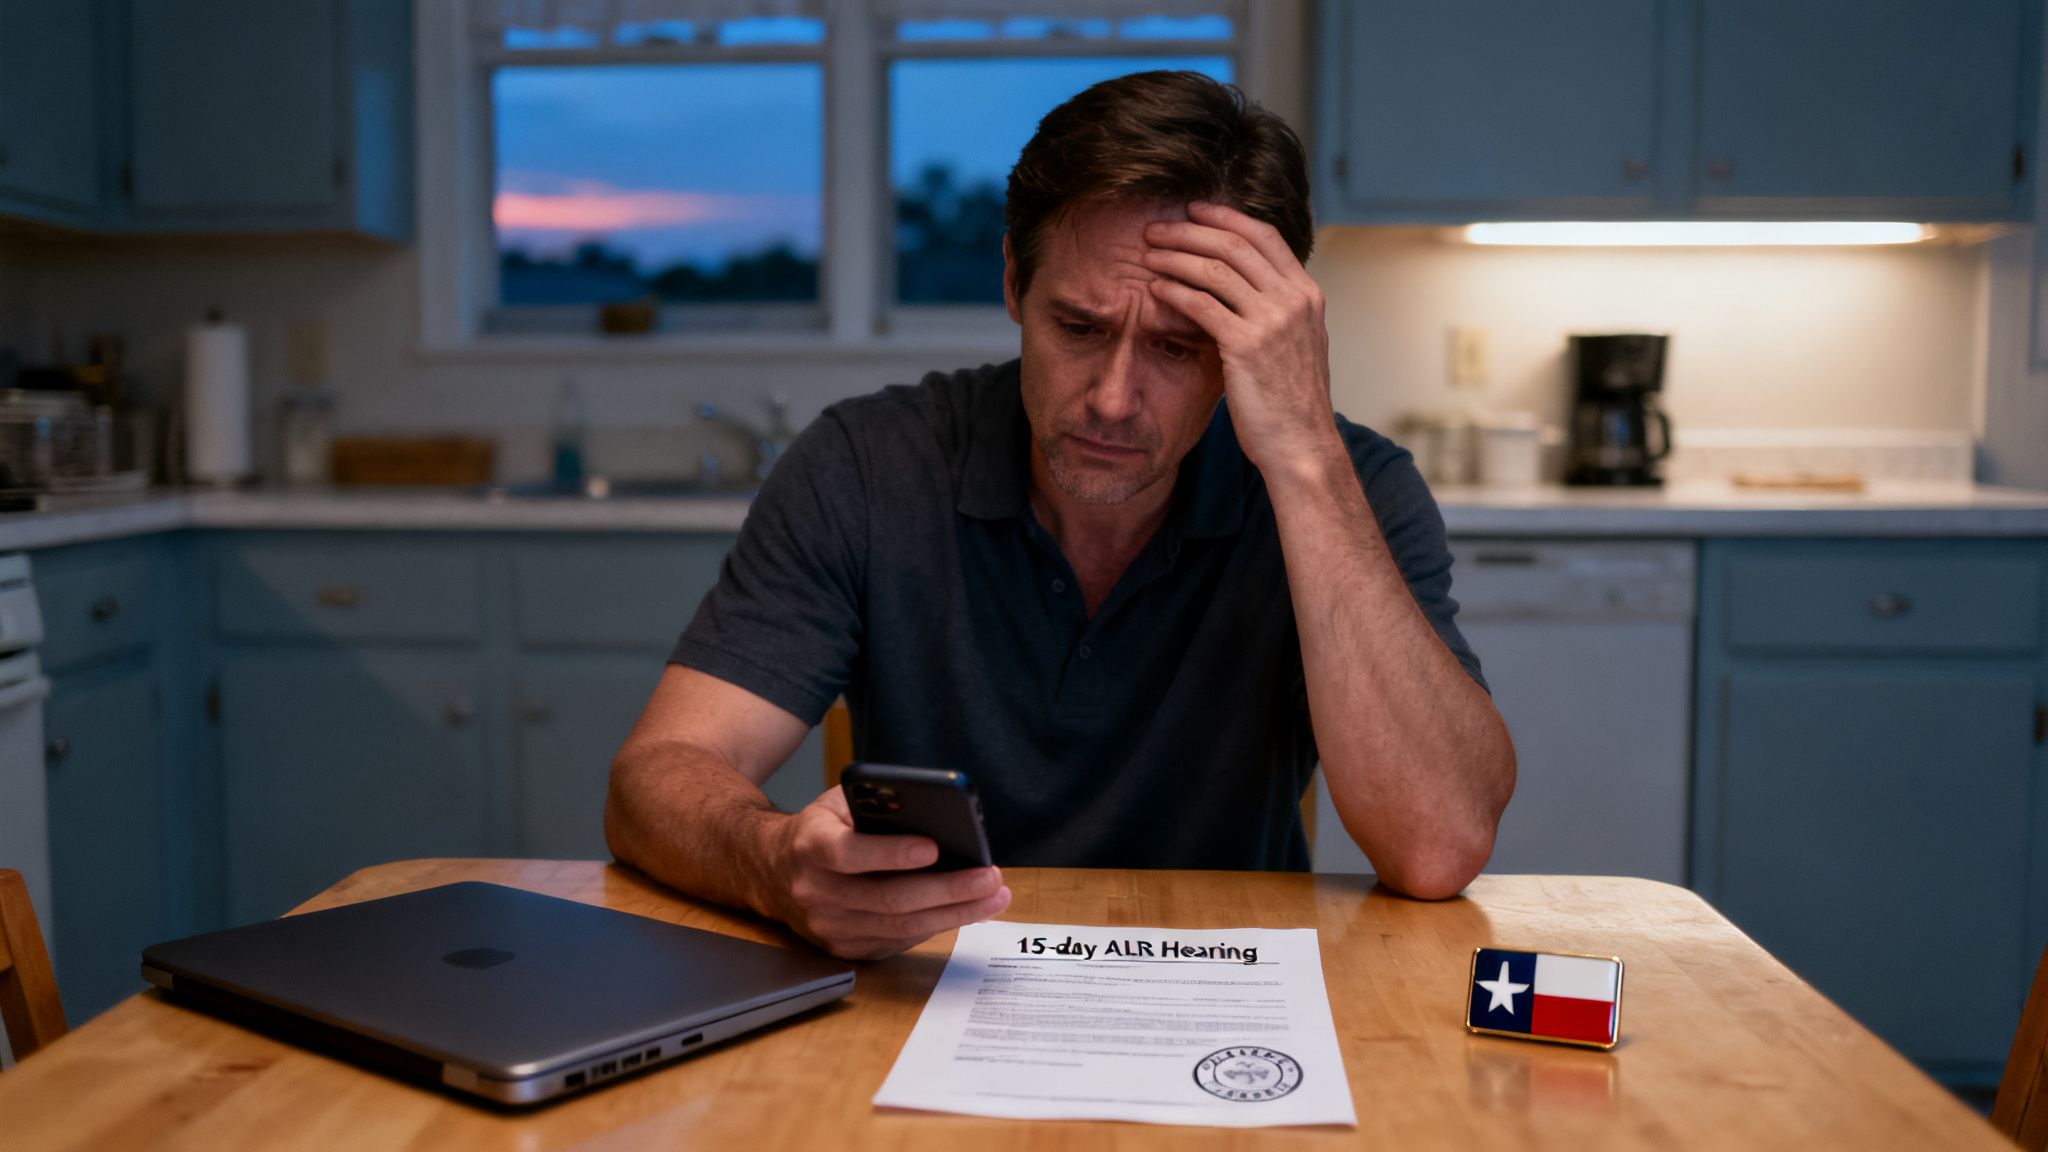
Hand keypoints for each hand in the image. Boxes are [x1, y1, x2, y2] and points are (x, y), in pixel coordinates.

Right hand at [767, 787, 1010, 960]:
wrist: (772, 870)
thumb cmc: (822, 828)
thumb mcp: (840, 804)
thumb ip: (878, 805)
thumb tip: (937, 817)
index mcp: (811, 846)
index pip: (851, 853)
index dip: (893, 853)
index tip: (935, 847)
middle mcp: (815, 892)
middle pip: (888, 898)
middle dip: (947, 890)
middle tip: (990, 878)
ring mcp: (828, 927)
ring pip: (900, 926)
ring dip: (954, 914)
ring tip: (993, 897)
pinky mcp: (843, 948)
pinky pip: (897, 941)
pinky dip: (936, 926)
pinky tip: (966, 911)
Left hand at [1142, 202, 1338, 474]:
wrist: (1302, 446)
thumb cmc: (1291, 404)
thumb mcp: (1296, 346)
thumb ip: (1278, 313)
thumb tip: (1246, 290)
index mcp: (1308, 294)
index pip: (1265, 236)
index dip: (1226, 218)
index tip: (1194, 211)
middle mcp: (1294, 300)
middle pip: (1235, 245)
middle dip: (1190, 231)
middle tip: (1156, 229)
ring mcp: (1273, 321)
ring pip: (1215, 269)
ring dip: (1175, 256)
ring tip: (1147, 255)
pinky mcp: (1246, 346)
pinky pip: (1201, 305)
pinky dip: (1174, 292)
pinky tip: (1154, 290)